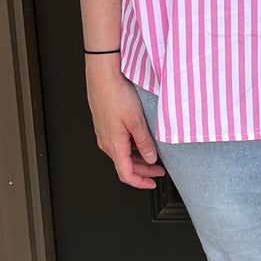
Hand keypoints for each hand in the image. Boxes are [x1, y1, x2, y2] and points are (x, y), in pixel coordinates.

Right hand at [86, 60, 165, 188]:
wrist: (102, 77)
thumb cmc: (116, 95)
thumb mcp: (136, 121)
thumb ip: (144, 142)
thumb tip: (150, 158)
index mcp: (114, 144)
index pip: (126, 174)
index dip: (140, 182)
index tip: (152, 183)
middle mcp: (106, 143)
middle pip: (125, 166)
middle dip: (143, 171)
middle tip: (158, 171)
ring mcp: (104, 135)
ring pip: (121, 156)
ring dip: (137, 160)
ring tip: (152, 157)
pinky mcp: (104, 127)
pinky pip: (118, 145)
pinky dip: (130, 149)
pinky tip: (140, 143)